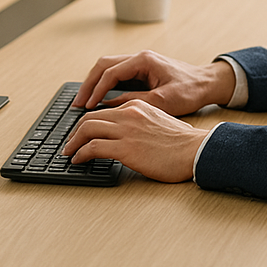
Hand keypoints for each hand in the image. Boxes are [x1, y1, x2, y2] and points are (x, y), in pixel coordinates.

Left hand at [61, 100, 210, 182]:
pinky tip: (78, 160)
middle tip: (69, 144)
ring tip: (69, 153)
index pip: (104, 111)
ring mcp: (126, 130)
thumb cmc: (182, 143)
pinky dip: (80, 153)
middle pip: (90, 118)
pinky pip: (92, 147)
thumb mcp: (158, 122)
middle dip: (75, 132)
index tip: (81, 133)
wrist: (196, 150)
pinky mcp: (125, 148)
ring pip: (87, 129)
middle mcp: (129, 114)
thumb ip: (139, 123)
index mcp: (137, 106)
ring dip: (73, 143)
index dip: (88, 123)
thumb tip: (124, 136)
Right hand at [72, 50, 233, 115]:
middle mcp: (138, 58)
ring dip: (94, 83)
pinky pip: (116, 74)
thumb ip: (135, 101)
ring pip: (107, 67)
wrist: (208, 84)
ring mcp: (139, 63)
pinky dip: (104, 84)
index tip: (87, 105)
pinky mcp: (141, 70)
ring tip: (83, 101)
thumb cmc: (190, 91)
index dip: (96, 89)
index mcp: (143, 60)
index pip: (110, 72)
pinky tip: (98, 98)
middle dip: (88, 84)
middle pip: (103, 65)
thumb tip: (109, 105)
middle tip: (77, 103)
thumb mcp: (163, 101)